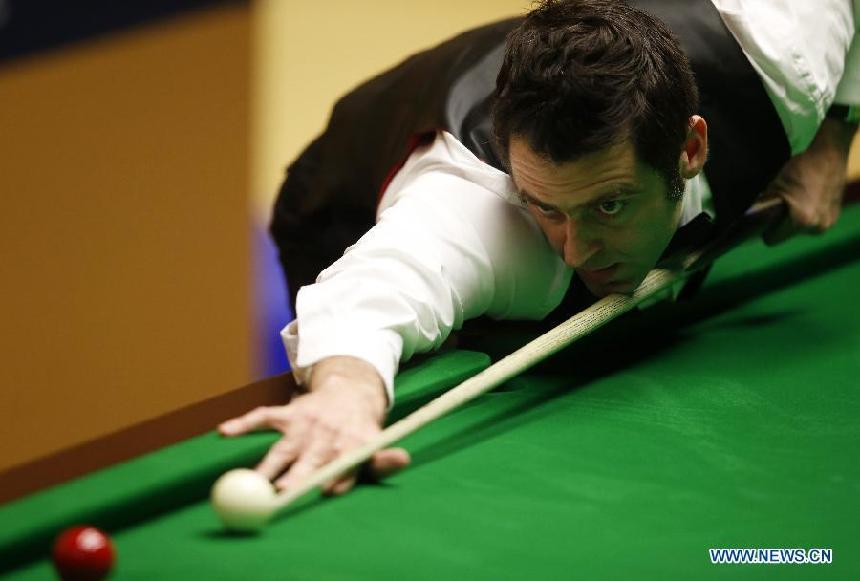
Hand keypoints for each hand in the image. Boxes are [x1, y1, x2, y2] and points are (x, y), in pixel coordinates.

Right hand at [218, 356, 410, 494]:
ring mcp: (303, 426)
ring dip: (266, 466)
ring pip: (280, 450)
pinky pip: (262, 417)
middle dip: (296, 479)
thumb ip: (383, 458)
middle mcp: (325, 438)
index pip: (342, 468)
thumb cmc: (359, 429)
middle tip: (283, 494)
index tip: (325, 491)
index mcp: (349, 446)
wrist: (349, 391)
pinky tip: (224, 432)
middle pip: (308, 464)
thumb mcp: (376, 442)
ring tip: (249, 484)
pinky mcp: (286, 414)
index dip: (335, 481)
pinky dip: (242, 424)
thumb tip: (404, 460)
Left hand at [762, 117, 856, 244]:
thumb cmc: (801, 169)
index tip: (762, 223)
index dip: (765, 231)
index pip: (773, 239)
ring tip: (796, 201)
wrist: (831, 155)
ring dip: (796, 220)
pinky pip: (813, 222)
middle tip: (780, 208)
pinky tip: (807, 200)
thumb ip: (764, 204)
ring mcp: (828, 223)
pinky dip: (808, 214)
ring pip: (801, 230)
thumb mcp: (776, 185)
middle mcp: (816, 227)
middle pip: (788, 235)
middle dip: (781, 224)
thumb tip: (750, 216)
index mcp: (801, 221)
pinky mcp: (834, 216)